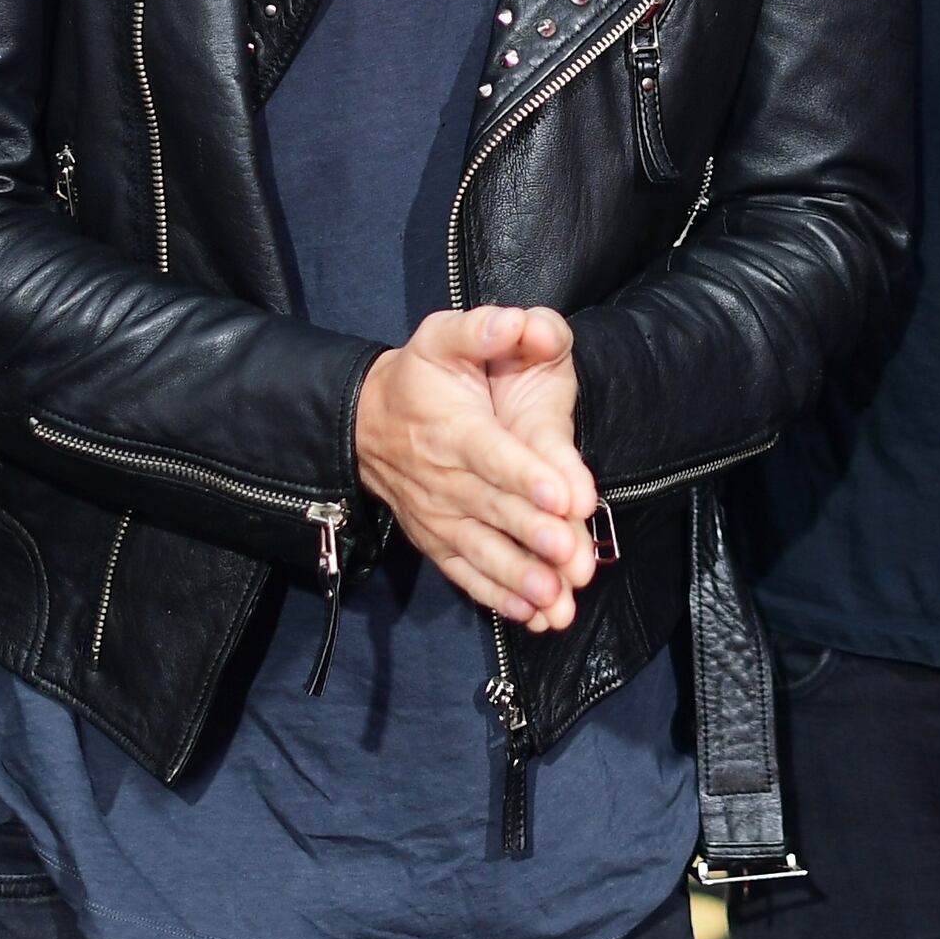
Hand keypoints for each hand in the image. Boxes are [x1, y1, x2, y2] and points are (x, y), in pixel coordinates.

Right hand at [356, 308, 597, 630]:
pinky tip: (532, 616)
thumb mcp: (443, 338)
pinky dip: (497, 597)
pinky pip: (467, 574)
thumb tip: (518, 322)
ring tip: (557, 601)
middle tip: (573, 558)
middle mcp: (446, 478)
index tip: (564, 496)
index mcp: (454, 429)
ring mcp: (441, 516)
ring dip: (521, 578)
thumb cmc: (419, 378)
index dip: (527, 475)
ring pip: (483, 551)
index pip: (492, 454)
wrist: (366, 423)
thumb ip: (483, 329)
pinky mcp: (439, 541)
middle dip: (536, 536)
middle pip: (495, 510)